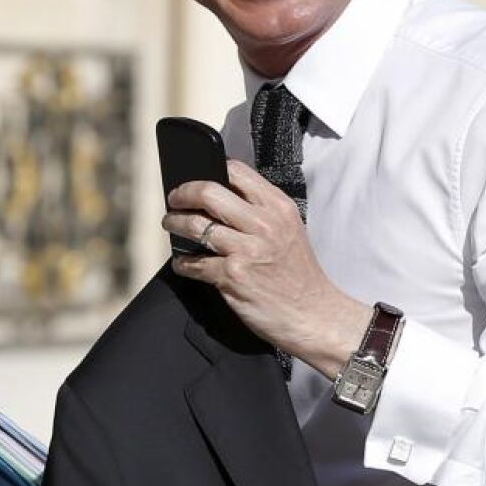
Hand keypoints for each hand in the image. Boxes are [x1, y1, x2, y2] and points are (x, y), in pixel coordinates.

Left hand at [163, 159, 370, 379]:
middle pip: (209, 192)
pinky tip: (182, 263)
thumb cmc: (299, 275)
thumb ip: (261, 211)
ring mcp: (247, 249)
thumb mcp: (289, 230)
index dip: (208, 170)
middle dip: (183, 194)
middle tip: (174, 201)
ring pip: (196, 225)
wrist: (314, 315)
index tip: (194, 180)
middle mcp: (264, 224)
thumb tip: (221, 198)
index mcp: (278, 207)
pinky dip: (183, 262)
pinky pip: (195, 263)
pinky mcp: (233, 276)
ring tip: (171, 225)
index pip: (236, 171)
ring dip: (175, 224)